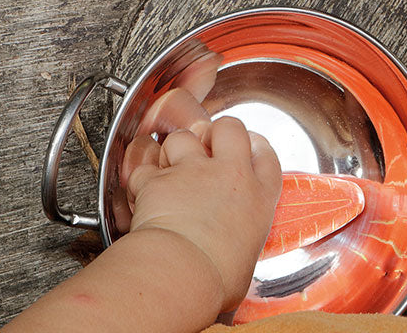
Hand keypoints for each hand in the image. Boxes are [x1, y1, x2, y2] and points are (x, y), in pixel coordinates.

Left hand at [124, 117, 280, 311]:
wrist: (182, 274)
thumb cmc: (216, 279)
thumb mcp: (246, 261)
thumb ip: (241, 244)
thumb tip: (232, 257)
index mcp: (258, 196)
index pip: (265, 155)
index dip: (255, 146)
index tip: (247, 148)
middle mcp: (228, 175)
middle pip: (229, 127)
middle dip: (217, 132)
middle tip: (208, 148)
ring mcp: (192, 172)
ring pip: (183, 137)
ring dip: (174, 150)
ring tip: (170, 171)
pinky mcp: (159, 179)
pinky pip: (145, 167)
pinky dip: (140, 178)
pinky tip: (142, 194)